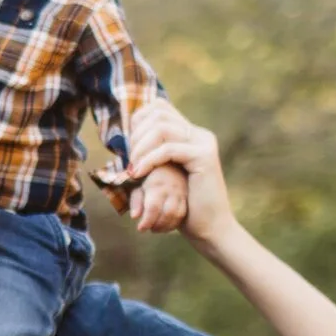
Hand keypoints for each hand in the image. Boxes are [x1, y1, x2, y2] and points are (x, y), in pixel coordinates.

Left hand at [120, 103, 237, 246]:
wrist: (209, 228)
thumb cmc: (183, 206)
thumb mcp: (163, 174)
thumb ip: (152, 153)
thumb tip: (127, 134)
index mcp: (191, 134)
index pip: (159, 107)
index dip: (137, 120)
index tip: (129, 145)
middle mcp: (199, 134)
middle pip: (158, 113)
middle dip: (136, 135)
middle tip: (130, 160)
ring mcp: (204, 143)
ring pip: (161, 128)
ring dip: (140, 147)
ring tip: (133, 168)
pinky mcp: (204, 157)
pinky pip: (168, 149)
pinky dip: (148, 160)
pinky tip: (138, 174)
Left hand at [129, 162, 189, 234]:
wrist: (168, 167)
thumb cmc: (147, 178)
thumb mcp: (138, 185)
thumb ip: (136, 200)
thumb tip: (135, 217)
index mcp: (156, 183)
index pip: (153, 207)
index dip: (147, 221)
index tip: (140, 229)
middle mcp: (171, 187)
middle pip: (167, 213)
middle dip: (157, 225)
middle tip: (148, 228)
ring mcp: (182, 192)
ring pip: (177, 214)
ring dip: (166, 226)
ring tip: (156, 228)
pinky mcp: (188, 197)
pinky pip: (183, 213)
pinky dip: (174, 223)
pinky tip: (166, 224)